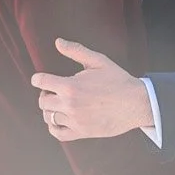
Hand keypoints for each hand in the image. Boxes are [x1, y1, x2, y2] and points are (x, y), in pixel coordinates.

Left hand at [32, 39, 153, 140]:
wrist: (136, 103)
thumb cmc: (118, 80)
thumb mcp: (98, 61)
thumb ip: (76, 51)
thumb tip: (58, 42)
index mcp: (70, 86)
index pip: (41, 82)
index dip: (38, 79)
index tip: (40, 79)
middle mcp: (70, 104)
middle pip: (42, 101)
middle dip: (45, 94)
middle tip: (54, 91)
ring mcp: (75, 120)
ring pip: (48, 117)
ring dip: (50, 109)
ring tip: (59, 104)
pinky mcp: (81, 132)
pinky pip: (58, 133)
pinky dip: (53, 127)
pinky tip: (59, 120)